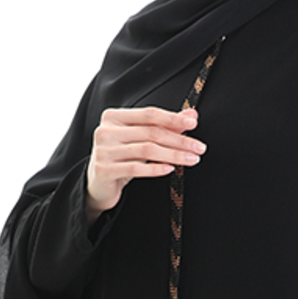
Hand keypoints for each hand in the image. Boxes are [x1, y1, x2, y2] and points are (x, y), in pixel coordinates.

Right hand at [85, 107, 206, 223]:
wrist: (98, 184)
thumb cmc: (122, 158)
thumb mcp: (141, 140)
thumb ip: (164, 126)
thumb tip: (191, 115)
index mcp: (113, 117)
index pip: (149, 114)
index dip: (173, 118)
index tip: (193, 124)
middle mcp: (106, 131)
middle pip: (151, 132)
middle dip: (179, 140)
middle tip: (199, 147)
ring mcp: (104, 151)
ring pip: (146, 150)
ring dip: (173, 155)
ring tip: (191, 159)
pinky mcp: (104, 170)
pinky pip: (136, 168)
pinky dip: (155, 169)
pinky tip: (170, 169)